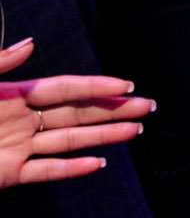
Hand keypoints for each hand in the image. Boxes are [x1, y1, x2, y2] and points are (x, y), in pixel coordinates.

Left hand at [0, 38, 152, 189]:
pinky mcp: (9, 174)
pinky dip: (73, 169)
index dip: (95, 86)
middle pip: (76, 113)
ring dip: (104, 135)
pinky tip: (100, 164)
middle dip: (112, 109)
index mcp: (12, 95)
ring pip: (70, 140)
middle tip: (147, 105)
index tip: (126, 84)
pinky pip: (47, 172)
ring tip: (137, 130)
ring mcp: (17, 148)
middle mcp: (20, 121)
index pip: (63, 89)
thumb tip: (32, 44)